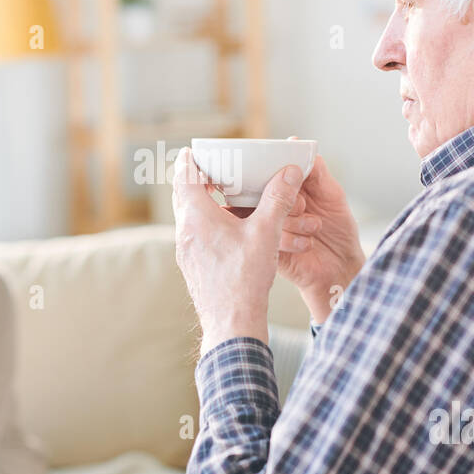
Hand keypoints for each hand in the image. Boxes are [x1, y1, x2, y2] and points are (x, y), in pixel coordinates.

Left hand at [172, 146, 306, 356]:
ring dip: (200, 202)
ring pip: (187, 217)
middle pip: (183, 195)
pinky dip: (204, 223)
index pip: (184, 177)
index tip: (194, 150)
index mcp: (197, 217)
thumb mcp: (266, 234)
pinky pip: (193, 235)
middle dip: (195, 179)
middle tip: (210, 169)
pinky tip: (224, 229)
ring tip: (220, 196)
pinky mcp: (192, 266)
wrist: (231, 323)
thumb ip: (277, 199)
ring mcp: (186, 251)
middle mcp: (185, 232)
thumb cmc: (245, 279)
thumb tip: (290, 172)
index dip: (189, 160)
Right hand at [274, 147, 364, 323]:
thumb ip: (315, 169)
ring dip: (293, 219)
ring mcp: (266, 227)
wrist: (341, 266)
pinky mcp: (266, 248)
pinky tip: (306, 243)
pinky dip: (291, 239)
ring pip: (266, 213)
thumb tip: (294, 142)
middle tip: (304, 204)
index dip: (271, 170)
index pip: (265, 171)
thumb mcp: (331, 193)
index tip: (283, 174)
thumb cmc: (337, 229)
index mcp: (282, 189)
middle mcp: (271, 206)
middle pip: (261, 190)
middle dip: (287, 196)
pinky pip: (267, 237)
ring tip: (313, 226)